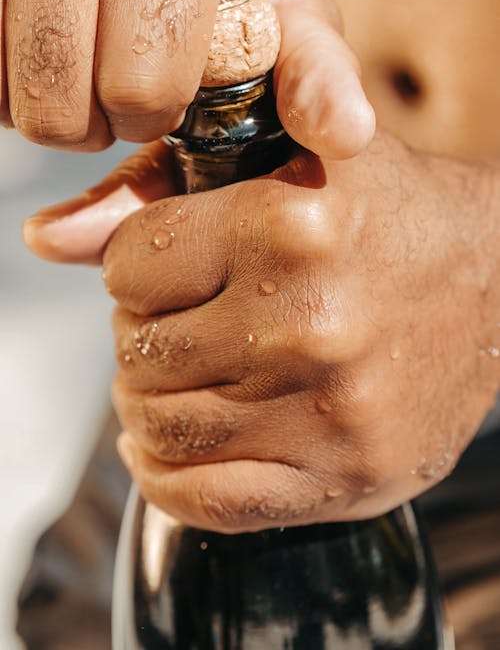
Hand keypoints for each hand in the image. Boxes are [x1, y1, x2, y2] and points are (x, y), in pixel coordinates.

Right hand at [0, 0, 372, 157]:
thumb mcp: (270, 5)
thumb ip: (311, 70)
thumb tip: (347, 135)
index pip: (147, 91)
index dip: (158, 110)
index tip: (168, 81)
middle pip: (70, 110)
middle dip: (104, 117)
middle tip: (119, 72)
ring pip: (16, 104)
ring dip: (52, 107)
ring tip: (82, 58)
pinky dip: (7, 87)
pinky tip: (35, 42)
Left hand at [24, 135, 499, 530]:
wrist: (495, 278)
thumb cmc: (384, 209)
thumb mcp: (286, 154)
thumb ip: (155, 184)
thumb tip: (46, 238)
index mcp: (291, 224)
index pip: (129, 265)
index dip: (137, 264)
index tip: (168, 265)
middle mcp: (311, 321)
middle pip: (139, 351)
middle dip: (142, 333)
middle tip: (178, 320)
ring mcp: (330, 410)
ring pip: (161, 427)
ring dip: (148, 403)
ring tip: (177, 376)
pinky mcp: (347, 475)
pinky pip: (207, 501)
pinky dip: (167, 478)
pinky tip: (173, 446)